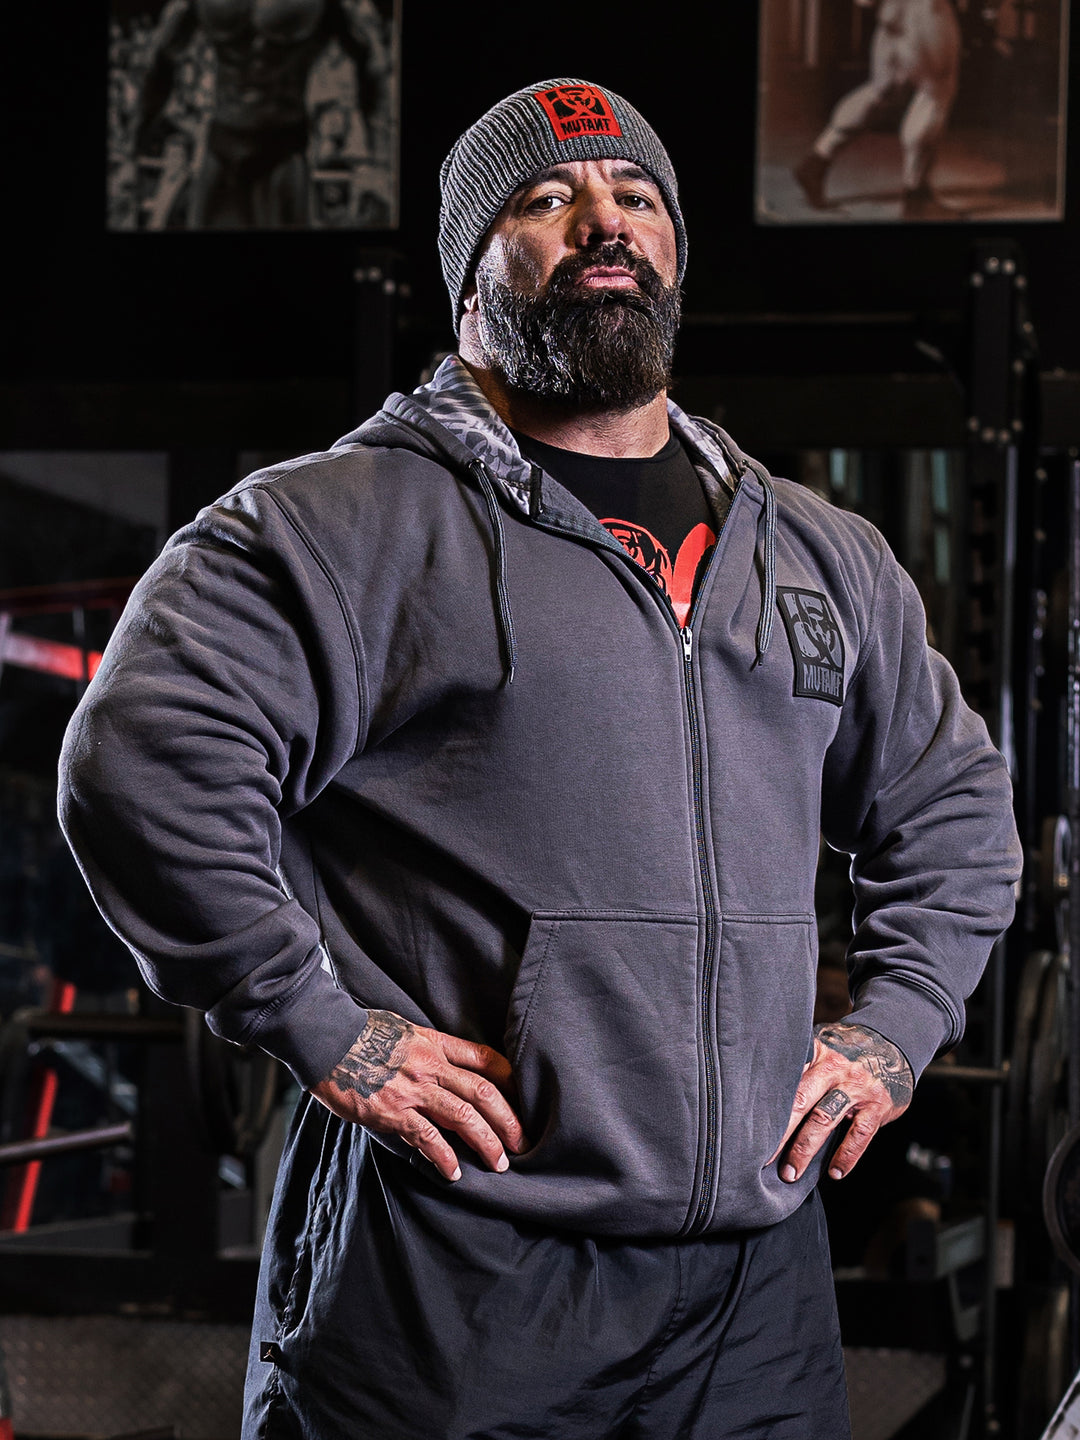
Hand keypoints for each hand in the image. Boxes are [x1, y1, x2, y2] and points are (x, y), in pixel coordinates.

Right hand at [310, 1009, 525, 1181]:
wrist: (325, 1037)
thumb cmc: (359, 1032)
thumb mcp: (403, 1029)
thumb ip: (426, 1048)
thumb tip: (442, 1064)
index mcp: (435, 1043)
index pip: (485, 1058)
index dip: (510, 1079)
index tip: (523, 1098)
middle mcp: (431, 1065)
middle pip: (484, 1092)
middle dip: (509, 1120)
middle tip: (522, 1142)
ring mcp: (413, 1089)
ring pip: (464, 1116)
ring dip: (486, 1142)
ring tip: (499, 1163)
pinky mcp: (392, 1111)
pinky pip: (427, 1137)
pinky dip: (444, 1157)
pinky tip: (453, 1173)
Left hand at [773, 1021, 912, 1182]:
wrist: (891, 1046)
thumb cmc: (845, 1055)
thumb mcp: (822, 1050)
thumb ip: (799, 1067)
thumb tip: (761, 1096)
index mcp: (815, 1054)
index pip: (786, 1079)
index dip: (766, 1104)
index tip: (747, 1127)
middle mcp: (834, 1068)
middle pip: (801, 1100)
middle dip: (780, 1132)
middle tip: (763, 1158)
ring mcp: (857, 1087)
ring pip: (825, 1119)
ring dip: (806, 1149)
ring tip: (791, 1173)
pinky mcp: (877, 1106)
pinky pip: (860, 1134)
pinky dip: (846, 1155)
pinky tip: (834, 1173)